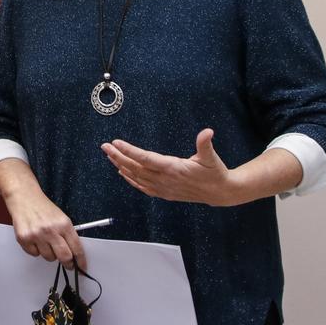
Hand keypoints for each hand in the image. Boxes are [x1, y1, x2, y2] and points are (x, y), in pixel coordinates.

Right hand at [0, 159, 84, 269]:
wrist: (24, 197)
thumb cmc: (42, 207)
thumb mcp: (61, 217)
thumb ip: (67, 234)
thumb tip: (74, 253)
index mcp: (63, 224)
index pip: (76, 248)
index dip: (81, 261)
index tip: (82, 267)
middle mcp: (51, 230)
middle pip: (64, 257)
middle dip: (67, 263)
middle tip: (67, 264)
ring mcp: (37, 235)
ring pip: (49, 257)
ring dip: (49, 253)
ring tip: (45, 241)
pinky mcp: (24, 239)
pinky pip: (34, 254)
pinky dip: (35, 250)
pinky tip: (35, 239)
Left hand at [102, 128, 239, 206]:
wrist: (220, 193)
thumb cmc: (215, 173)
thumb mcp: (212, 157)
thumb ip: (205, 144)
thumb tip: (207, 132)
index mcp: (173, 168)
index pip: (146, 158)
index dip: (130, 151)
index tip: (116, 143)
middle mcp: (165, 180)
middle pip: (136, 168)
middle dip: (119, 156)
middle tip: (105, 146)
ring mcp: (164, 188)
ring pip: (137, 177)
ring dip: (122, 166)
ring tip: (109, 156)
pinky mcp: (165, 193)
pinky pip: (143, 187)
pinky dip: (131, 180)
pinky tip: (123, 173)